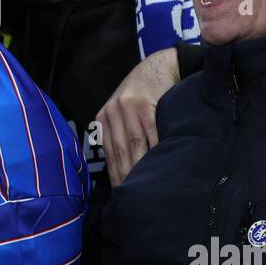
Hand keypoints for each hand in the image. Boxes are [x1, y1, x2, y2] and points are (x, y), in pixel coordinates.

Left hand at [98, 47, 179, 187]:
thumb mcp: (125, 112)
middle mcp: (112, 113)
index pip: (110, 154)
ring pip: (135, 145)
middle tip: (138, 199)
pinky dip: (156, 150)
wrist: (160, 66)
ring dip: (142, 168)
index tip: (124, 195)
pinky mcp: (145, 104)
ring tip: (150, 188)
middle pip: (121, 152)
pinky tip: (162, 165)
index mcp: (103, 118)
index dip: (117, 176)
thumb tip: (124, 172)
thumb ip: (122, 136)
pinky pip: (151, 133)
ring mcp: (128, 108)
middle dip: (129, 177)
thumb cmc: (144, 94)